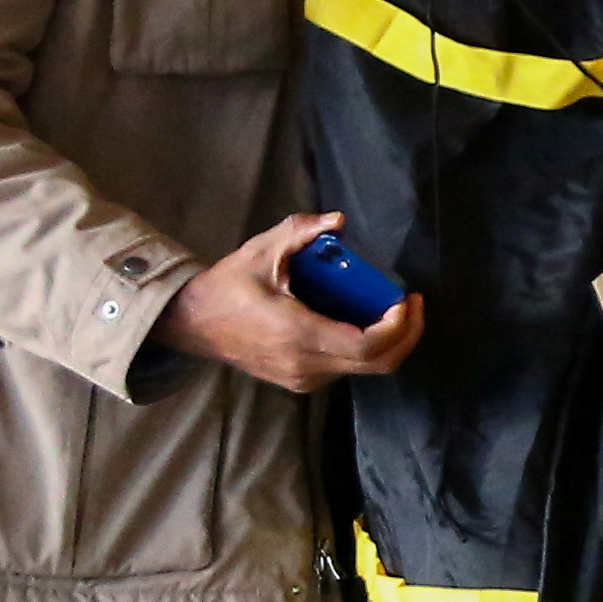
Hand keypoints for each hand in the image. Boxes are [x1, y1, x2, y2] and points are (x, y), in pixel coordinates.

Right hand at [163, 213, 419, 390]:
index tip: (404, 299)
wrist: (190, 324)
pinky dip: (366, 346)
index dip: (397, 327)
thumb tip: (338, 220)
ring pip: (365, 369)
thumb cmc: (226, 286)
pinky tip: (364, 319)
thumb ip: (299, 231)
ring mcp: (303, 378)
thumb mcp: (260, 252)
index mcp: (297, 334)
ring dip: (387, 340)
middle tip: (412, 304)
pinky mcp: (300, 381)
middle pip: (377, 364)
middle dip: (406, 334)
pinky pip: (346, 368)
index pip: (366, 345)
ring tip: (390, 308)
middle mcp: (305, 364)